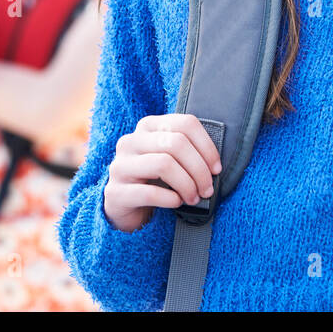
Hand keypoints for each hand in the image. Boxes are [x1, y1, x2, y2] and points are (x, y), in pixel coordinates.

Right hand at [103, 114, 222, 232]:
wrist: (124, 207)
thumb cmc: (154, 180)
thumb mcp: (170, 158)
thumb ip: (187, 151)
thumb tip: (215, 164)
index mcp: (147, 126)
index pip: (185, 123)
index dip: (207, 146)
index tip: (216, 169)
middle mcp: (131, 141)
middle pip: (176, 143)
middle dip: (199, 169)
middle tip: (207, 189)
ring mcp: (120, 165)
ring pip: (164, 164)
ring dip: (187, 185)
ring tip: (194, 198)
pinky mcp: (115, 192)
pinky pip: (149, 192)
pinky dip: (170, 199)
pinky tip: (177, 203)